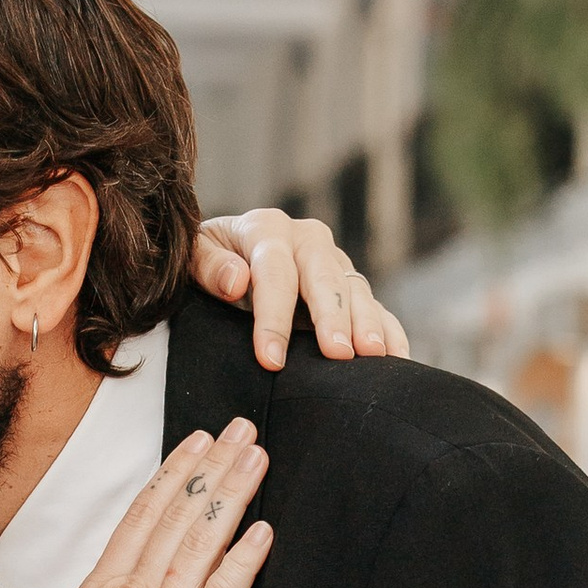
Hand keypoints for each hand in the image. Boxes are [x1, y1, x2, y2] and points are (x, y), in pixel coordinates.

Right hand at [39, 420, 270, 587]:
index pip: (140, 523)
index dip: (171, 479)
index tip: (197, 443)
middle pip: (172, 524)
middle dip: (207, 472)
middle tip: (240, 430)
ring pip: (197, 550)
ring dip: (229, 499)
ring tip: (256, 460)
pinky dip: (241, 564)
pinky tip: (263, 533)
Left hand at [190, 209, 409, 369]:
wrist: (227, 257)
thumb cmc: (208, 265)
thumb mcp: (192, 260)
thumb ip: (207, 266)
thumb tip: (237, 281)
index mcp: (266, 228)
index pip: (274, 273)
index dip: (273, 318)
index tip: (271, 359)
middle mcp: (307, 239)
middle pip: (324, 277)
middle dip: (332, 317)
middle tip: (338, 354)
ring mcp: (333, 262)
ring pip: (355, 290)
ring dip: (366, 323)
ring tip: (372, 354)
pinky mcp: (350, 287)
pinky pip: (375, 306)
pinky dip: (388, 330)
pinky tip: (395, 356)